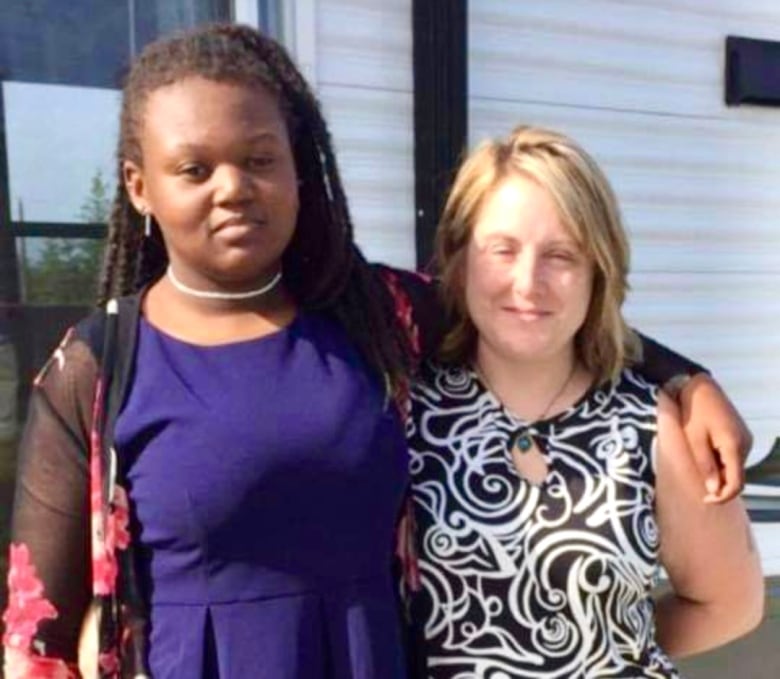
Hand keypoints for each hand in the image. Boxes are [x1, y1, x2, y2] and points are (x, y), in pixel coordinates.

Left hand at [677, 373, 752, 502]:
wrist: (699, 386)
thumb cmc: (693, 411)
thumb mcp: (694, 439)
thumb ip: (705, 465)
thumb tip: (714, 489)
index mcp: (734, 446)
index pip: (736, 483)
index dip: (723, 496)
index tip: (706, 500)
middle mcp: (746, 444)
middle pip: (736, 476)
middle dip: (719, 483)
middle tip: (697, 483)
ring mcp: (746, 439)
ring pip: (735, 466)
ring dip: (719, 471)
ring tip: (699, 459)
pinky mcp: (741, 435)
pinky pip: (733, 456)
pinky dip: (722, 461)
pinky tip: (706, 452)